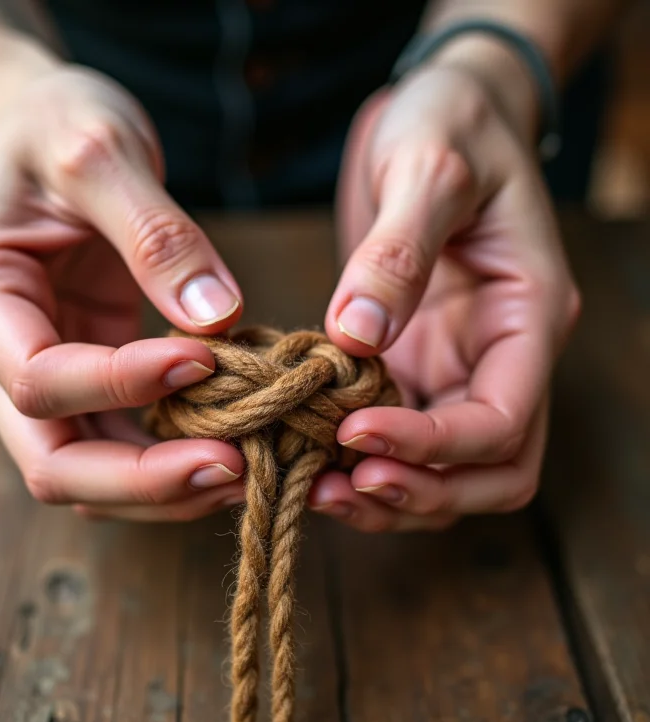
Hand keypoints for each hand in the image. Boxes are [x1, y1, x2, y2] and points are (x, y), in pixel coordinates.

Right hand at [0, 63, 244, 518]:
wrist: (42, 130)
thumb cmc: (57, 125)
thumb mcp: (101, 149)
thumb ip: (155, 233)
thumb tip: (214, 319)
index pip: (40, 378)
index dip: (122, 384)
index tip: (206, 359)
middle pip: (54, 462)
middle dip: (144, 480)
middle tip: (234, 468)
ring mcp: (39, 375)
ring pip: (89, 473)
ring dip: (164, 487)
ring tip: (248, 468)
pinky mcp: (84, 379)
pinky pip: (120, 443)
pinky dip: (170, 460)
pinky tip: (231, 449)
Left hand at [313, 46, 579, 531]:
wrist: (443, 113)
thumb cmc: (452, 124)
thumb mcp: (429, 169)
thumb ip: (399, 251)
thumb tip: (357, 334)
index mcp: (528, 315)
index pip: (502, 420)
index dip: (434, 446)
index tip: (354, 434)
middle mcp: (500, 355)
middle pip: (489, 471)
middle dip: (421, 492)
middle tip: (342, 489)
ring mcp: (457, 365)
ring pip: (446, 470)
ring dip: (389, 492)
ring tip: (318, 487)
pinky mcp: (414, 362)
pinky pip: (399, 436)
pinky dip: (361, 459)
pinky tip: (310, 451)